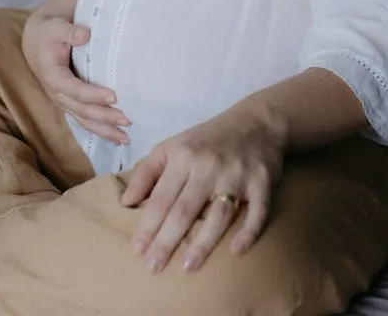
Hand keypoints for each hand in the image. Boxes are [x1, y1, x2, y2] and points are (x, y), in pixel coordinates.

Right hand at [21, 13, 130, 144]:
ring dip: (105, 130)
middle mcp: (57, 94)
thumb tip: (85, 35)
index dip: (93, 95)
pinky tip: (117, 137)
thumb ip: (70, 32)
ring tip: (126, 138)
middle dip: (105, 117)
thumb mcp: (56, 28)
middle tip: (127, 119)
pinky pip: (85, 120)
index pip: (74, 90)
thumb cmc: (49, 33)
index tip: (114, 97)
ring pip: (84, 120)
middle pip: (82, 110)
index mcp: (53, 77)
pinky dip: (101, 130)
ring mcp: (63, 101)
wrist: (37, 41)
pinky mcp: (70, 103)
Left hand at [120, 102, 286, 273]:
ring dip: (203, 242)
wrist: (256, 121)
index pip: (162, 197)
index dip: (148, 225)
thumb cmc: (207, 140)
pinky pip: (257, 211)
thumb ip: (147, 171)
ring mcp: (237, 175)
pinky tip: (236, 251)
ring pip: (218, 214)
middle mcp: (209, 166)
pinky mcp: (262, 182)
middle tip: (153, 267)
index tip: (137, 250)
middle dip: (167, 240)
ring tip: (187, 267)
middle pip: (185, 209)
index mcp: (184, 156)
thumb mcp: (172, 146)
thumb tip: (126, 203)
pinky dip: (248, 231)